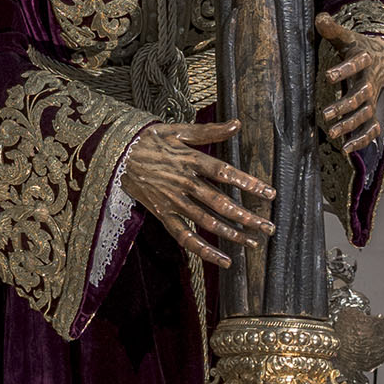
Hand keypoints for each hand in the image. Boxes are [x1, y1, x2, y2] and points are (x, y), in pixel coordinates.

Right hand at [122, 118, 274, 269]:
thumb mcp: (176, 129)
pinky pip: (184, 236)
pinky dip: (203, 250)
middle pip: (220, 202)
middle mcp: (183, 183)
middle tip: (268, 227)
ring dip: (231, 234)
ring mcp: (172, 201)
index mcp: (189, 160)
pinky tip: (223, 260)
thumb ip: (208, 130)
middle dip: (247, 216)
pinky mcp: (162, 214)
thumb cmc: (146, 139)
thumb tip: (237, 124)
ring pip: (206, 222)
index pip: (224, 173)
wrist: (113, 154)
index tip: (269, 193)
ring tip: (253, 243)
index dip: (248, 183)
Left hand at [316, 12, 383, 156]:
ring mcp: (373, 98)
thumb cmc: (358, 47)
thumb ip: (333, 29)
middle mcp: (371, 80)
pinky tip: (347, 149)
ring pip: (366, 113)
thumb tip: (320, 18)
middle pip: (362, 94)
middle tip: (326, 114)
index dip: (344, 70)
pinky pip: (372, 128)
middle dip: (345, 105)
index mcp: (365, 59)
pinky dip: (362, 139)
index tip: (328, 75)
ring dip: (350, 124)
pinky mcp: (373, 111)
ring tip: (332, 133)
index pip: (356, 63)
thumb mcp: (347, 37)